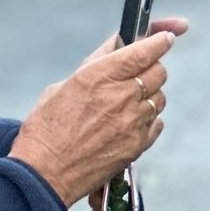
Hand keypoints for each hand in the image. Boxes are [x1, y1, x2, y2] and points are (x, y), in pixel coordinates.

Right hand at [11, 17, 187, 208]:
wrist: (43, 174)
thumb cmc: (44, 130)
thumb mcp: (60, 87)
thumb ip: (93, 67)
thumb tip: (115, 48)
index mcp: (98, 75)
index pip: (144, 50)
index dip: (159, 41)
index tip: (166, 37)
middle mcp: (121, 95)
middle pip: (158, 72)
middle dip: (152, 68)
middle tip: (140, 72)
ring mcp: (133, 122)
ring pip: (160, 98)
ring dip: (149, 95)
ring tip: (128, 103)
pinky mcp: (138, 145)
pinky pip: (157, 123)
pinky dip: (149, 119)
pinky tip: (130, 123)